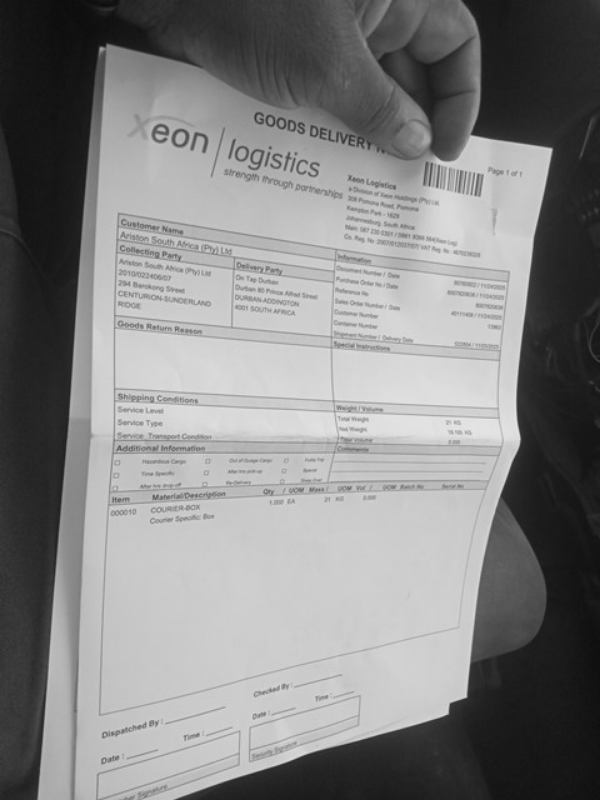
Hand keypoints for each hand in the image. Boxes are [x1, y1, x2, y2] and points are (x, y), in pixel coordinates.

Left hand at [118, 0, 479, 159]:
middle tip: (409, 176)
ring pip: (375, 86)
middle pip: (417, 70)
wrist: (174, 0)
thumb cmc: (252, 11)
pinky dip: (342, 125)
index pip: (455, 41)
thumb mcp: (327, 67)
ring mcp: (337, 31)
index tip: (446, 148)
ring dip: (376, 130)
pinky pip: (338, 91)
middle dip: (416, 122)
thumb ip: (380, 109)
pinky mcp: (304, 52)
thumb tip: (418, 143)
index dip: (460, 97)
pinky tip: (340, 162)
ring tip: (376, 179)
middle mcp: (373, 9)